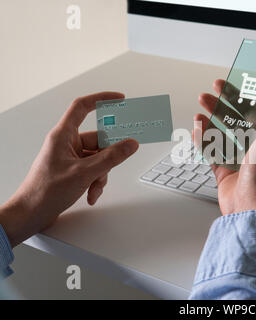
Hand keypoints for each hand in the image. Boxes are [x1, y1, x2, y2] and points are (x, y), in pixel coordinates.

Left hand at [0, 92, 138, 246]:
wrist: (30, 214)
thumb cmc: (44, 192)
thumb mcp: (84, 173)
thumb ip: (111, 157)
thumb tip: (130, 144)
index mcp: (63, 136)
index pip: (82, 107)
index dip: (101, 99)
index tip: (119, 99)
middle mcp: (67, 144)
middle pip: (98, 139)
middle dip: (108, 157)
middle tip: (114, 163)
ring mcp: (71, 158)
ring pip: (99, 158)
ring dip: (102, 174)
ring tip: (94, 186)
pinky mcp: (74, 171)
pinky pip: (94, 170)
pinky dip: (96, 182)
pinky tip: (90, 194)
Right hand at [194, 80, 255, 216]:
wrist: (251, 206)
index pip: (250, 109)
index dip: (235, 95)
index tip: (222, 84)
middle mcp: (254, 147)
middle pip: (233, 120)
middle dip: (218, 107)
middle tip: (205, 96)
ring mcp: (239, 159)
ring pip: (220, 135)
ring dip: (209, 123)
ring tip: (198, 113)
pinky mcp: (225, 172)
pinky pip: (212, 153)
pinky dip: (203, 142)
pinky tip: (196, 132)